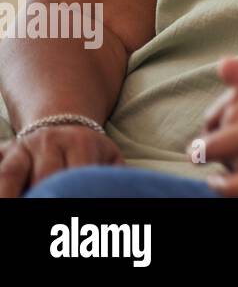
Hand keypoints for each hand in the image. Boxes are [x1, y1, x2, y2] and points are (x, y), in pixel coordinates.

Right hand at [0, 125, 122, 196]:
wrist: (60, 120)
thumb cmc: (88, 150)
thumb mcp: (108, 157)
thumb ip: (116, 175)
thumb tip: (132, 192)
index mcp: (81, 143)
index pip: (77, 173)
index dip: (74, 192)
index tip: (72, 204)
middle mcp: (49, 142)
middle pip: (44, 174)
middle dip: (44, 195)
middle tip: (46, 206)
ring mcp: (22, 147)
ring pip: (11, 172)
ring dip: (9, 192)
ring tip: (12, 209)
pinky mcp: (2, 151)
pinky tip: (3, 196)